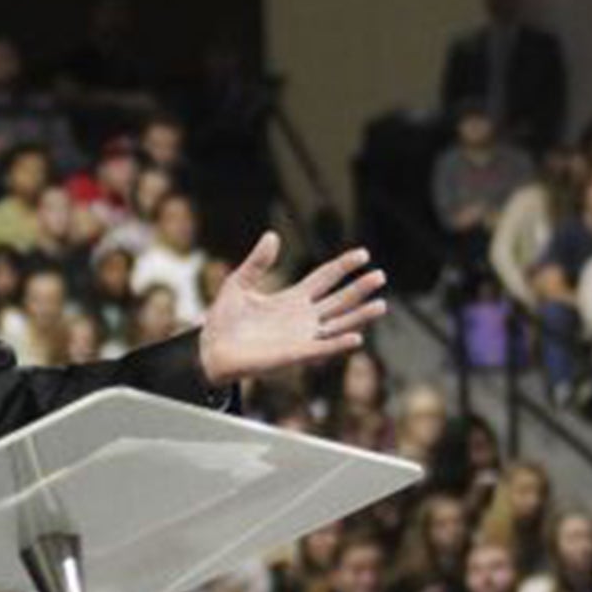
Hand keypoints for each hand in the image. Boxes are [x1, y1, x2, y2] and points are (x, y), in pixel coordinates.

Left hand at [196, 234, 386, 386]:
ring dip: (359, 316)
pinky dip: (338, 344)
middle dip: (359, 289)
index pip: (326, 278)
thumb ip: (258, 262)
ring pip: (338, 325)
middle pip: (339, 300)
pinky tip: (357, 338)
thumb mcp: (239, 283)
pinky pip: (322, 350)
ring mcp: (301, 337)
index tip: (364, 254)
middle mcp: (303, 318)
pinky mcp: (294, 355)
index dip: (344, 266)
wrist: (210, 350)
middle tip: (380, 276)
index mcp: (293, 299)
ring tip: (381, 305)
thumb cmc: (223, 320)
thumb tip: (273, 235)